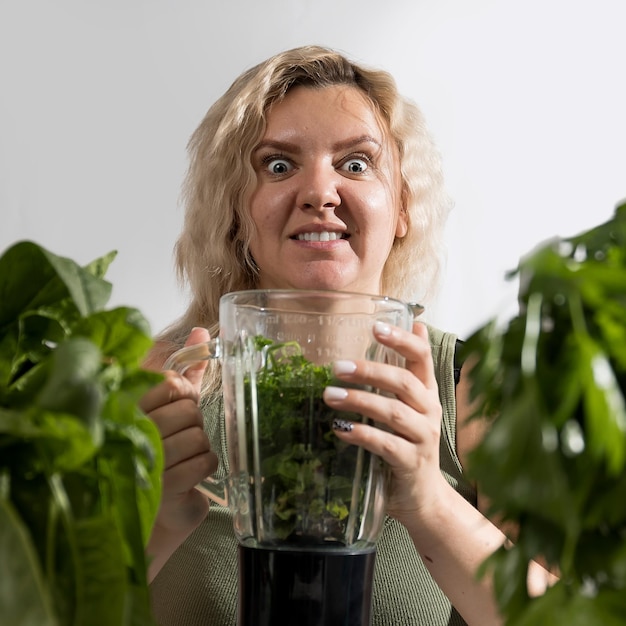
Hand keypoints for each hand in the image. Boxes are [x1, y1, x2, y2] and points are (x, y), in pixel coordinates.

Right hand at [140, 327, 217, 539]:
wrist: (154, 511)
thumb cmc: (163, 451)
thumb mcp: (172, 404)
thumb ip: (187, 368)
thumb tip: (202, 331)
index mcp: (128, 407)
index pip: (170, 384)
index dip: (183, 395)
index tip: (175, 407)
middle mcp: (132, 431)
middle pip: (189, 411)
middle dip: (193, 424)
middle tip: (177, 438)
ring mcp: (146, 460)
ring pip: (199, 436)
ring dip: (200, 448)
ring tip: (181, 458)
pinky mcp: (164, 488)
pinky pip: (205, 462)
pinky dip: (205, 467)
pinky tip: (189, 475)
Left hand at [322, 321, 447, 525]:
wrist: (423, 497)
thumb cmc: (409, 444)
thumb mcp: (409, 406)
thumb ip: (406, 371)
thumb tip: (415, 324)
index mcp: (427, 393)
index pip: (422, 358)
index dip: (402, 340)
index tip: (376, 327)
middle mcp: (429, 411)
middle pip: (404, 382)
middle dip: (369, 371)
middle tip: (337, 367)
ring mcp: (423, 438)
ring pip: (393, 412)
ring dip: (359, 401)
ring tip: (329, 395)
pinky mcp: (411, 463)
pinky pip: (385, 444)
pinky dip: (361, 434)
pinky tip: (339, 429)